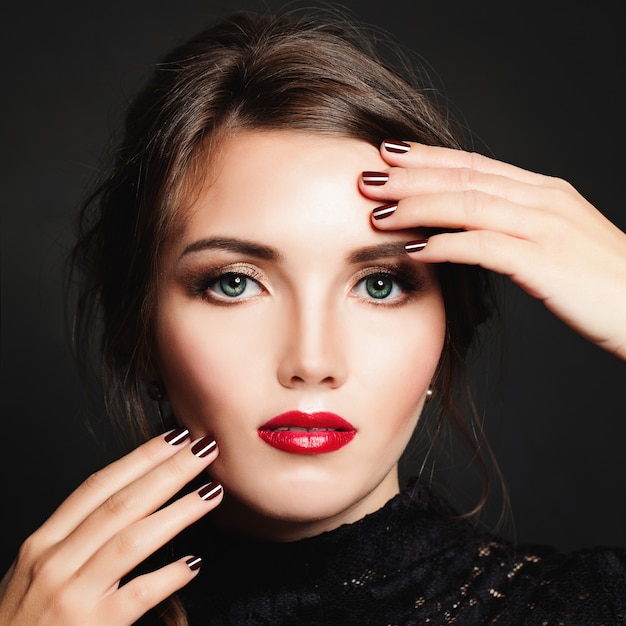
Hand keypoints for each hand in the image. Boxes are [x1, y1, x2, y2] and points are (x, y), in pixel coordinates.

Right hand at [0, 430, 221, 624]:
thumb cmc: (23, 624)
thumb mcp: (36, 572)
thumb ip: (73, 539)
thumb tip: (126, 504)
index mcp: (43, 542)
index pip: (97, 486)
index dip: (139, 458)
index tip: (174, 438)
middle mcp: (54, 562)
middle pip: (121, 503)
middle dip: (168, 471)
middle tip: (203, 448)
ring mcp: (71, 596)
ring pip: (133, 540)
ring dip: (178, 512)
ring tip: (212, 493)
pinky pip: (138, 595)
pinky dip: (169, 576)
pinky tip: (194, 563)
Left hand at [360, 140, 625, 360]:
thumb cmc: (599, 280)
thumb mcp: (555, 240)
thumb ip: (516, 227)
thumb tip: (470, 230)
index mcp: (542, 191)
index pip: (474, 165)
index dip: (429, 158)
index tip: (390, 155)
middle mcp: (542, 199)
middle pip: (463, 178)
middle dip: (411, 176)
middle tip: (368, 176)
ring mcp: (544, 226)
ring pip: (469, 204)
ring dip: (419, 206)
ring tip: (378, 212)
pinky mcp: (545, 260)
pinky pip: (485, 245)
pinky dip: (447, 243)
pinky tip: (416, 248)